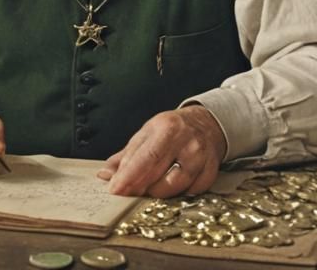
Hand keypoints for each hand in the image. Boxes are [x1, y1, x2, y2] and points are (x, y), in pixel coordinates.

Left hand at [97, 105, 226, 197]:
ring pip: (175, 188)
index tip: (115, 190)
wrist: (207, 123)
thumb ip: (125, 156)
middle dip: (139, 189)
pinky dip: (178, 193)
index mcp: (167, 128)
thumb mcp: (147, 134)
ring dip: (158, 193)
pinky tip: (173, 184)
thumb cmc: (173, 130)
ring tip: (151, 186)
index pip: (145, 158)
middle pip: (159, 175)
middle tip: (128, 193)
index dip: (128, 177)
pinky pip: (191, 192)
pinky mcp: (211, 171)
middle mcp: (187, 142)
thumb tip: (105, 175)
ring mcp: (201, 157)